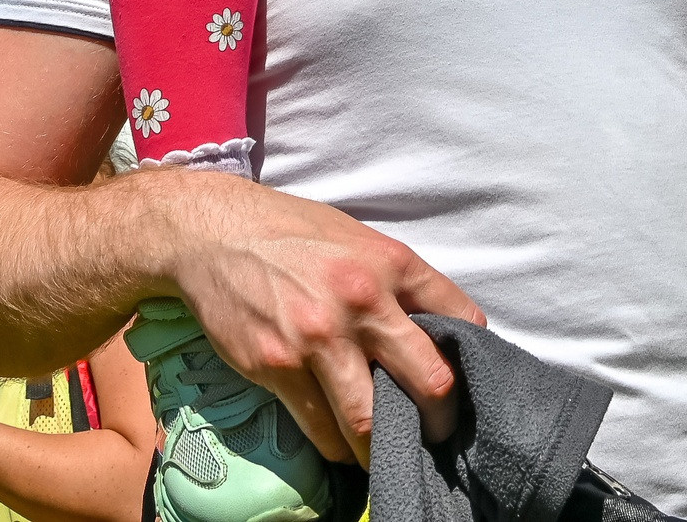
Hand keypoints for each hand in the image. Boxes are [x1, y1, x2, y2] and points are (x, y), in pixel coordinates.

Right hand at [165, 175, 484, 465]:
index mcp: (392, 264)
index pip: (461, 318)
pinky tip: (342, 445)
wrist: (214, 233)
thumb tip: (436, 333)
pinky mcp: (277, 365)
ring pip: (371, 421)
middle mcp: (362, 301)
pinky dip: (337, 446)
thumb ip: (398, 283)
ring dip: (384, 448)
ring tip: (388, 454)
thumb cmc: (293, 234)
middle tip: (438, 435)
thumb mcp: (359, 240)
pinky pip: (320, 428)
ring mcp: (318, 337)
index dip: (472, 357)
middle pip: (430, 381)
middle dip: (441, 420)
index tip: (466, 383)